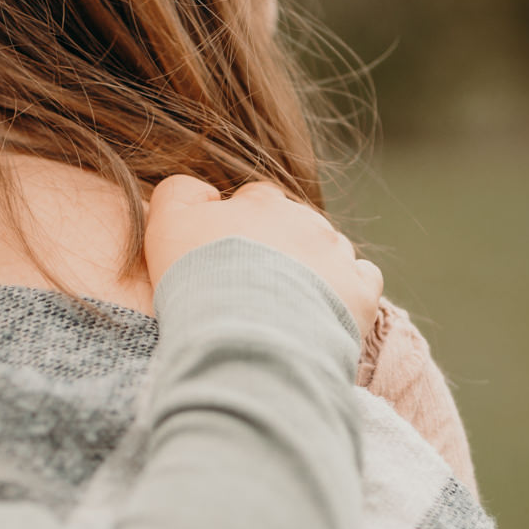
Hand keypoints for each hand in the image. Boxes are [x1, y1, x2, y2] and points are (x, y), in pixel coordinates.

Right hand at [145, 177, 383, 337]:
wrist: (245, 338)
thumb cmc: (200, 280)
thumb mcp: (166, 225)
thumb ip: (179, 193)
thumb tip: (202, 190)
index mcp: (261, 202)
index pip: (256, 198)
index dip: (240, 225)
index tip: (225, 256)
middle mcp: (304, 220)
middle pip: (295, 224)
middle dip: (279, 247)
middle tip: (252, 285)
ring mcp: (336, 255)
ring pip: (330, 250)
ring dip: (313, 269)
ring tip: (286, 306)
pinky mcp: (361, 292)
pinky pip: (362, 280)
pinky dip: (347, 292)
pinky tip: (323, 312)